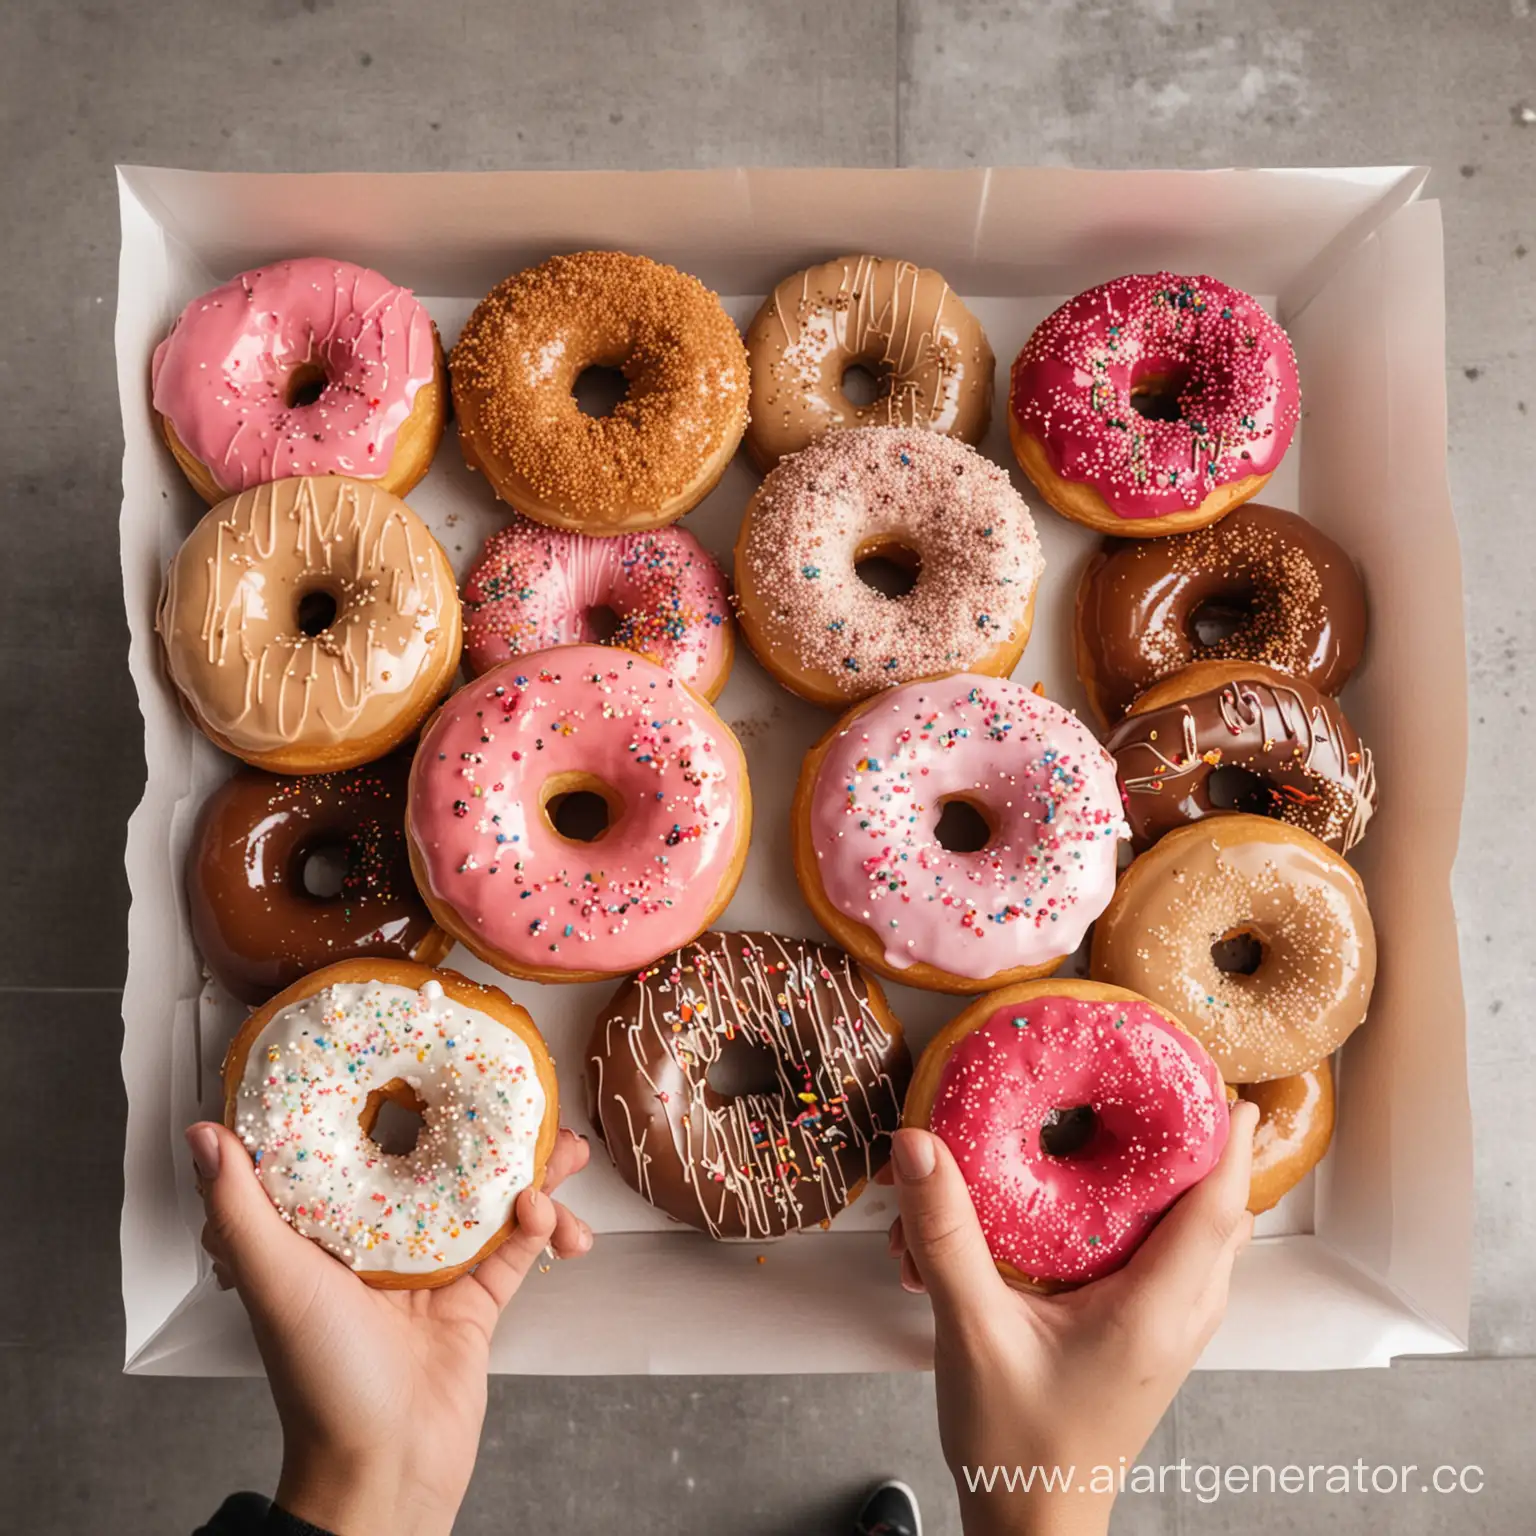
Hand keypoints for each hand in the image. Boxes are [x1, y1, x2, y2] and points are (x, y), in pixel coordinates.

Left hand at [185, 1119, 592, 1535]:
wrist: (386, 1470)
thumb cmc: (320, 1382)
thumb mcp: (276, 1281)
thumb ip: (242, 1206)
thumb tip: (204, 1131)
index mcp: (333, 1227)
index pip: (360, 1142)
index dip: (388, 1094)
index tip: (420, 1049)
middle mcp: (385, 1238)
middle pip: (441, 1160)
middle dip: (485, 1125)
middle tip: (520, 1089)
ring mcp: (435, 1267)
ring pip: (492, 1195)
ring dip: (534, 1170)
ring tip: (567, 1149)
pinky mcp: (477, 1300)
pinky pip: (519, 1247)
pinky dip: (544, 1225)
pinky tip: (552, 1217)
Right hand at [885, 1100, 1258, 1535]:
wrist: (1032, 1525)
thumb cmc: (1014, 1443)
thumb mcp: (970, 1329)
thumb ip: (946, 1233)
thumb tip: (919, 1144)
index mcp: (1154, 1309)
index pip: (1215, 1209)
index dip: (1227, 1143)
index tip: (1223, 1086)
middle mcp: (1179, 1318)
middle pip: (1222, 1219)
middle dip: (1212, 1151)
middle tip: (1182, 1089)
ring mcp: (1171, 1334)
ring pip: (1205, 1243)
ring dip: (1192, 1187)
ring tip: (1162, 1133)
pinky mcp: (1150, 1342)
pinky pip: (1182, 1265)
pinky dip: (1168, 1222)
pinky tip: (1121, 1205)